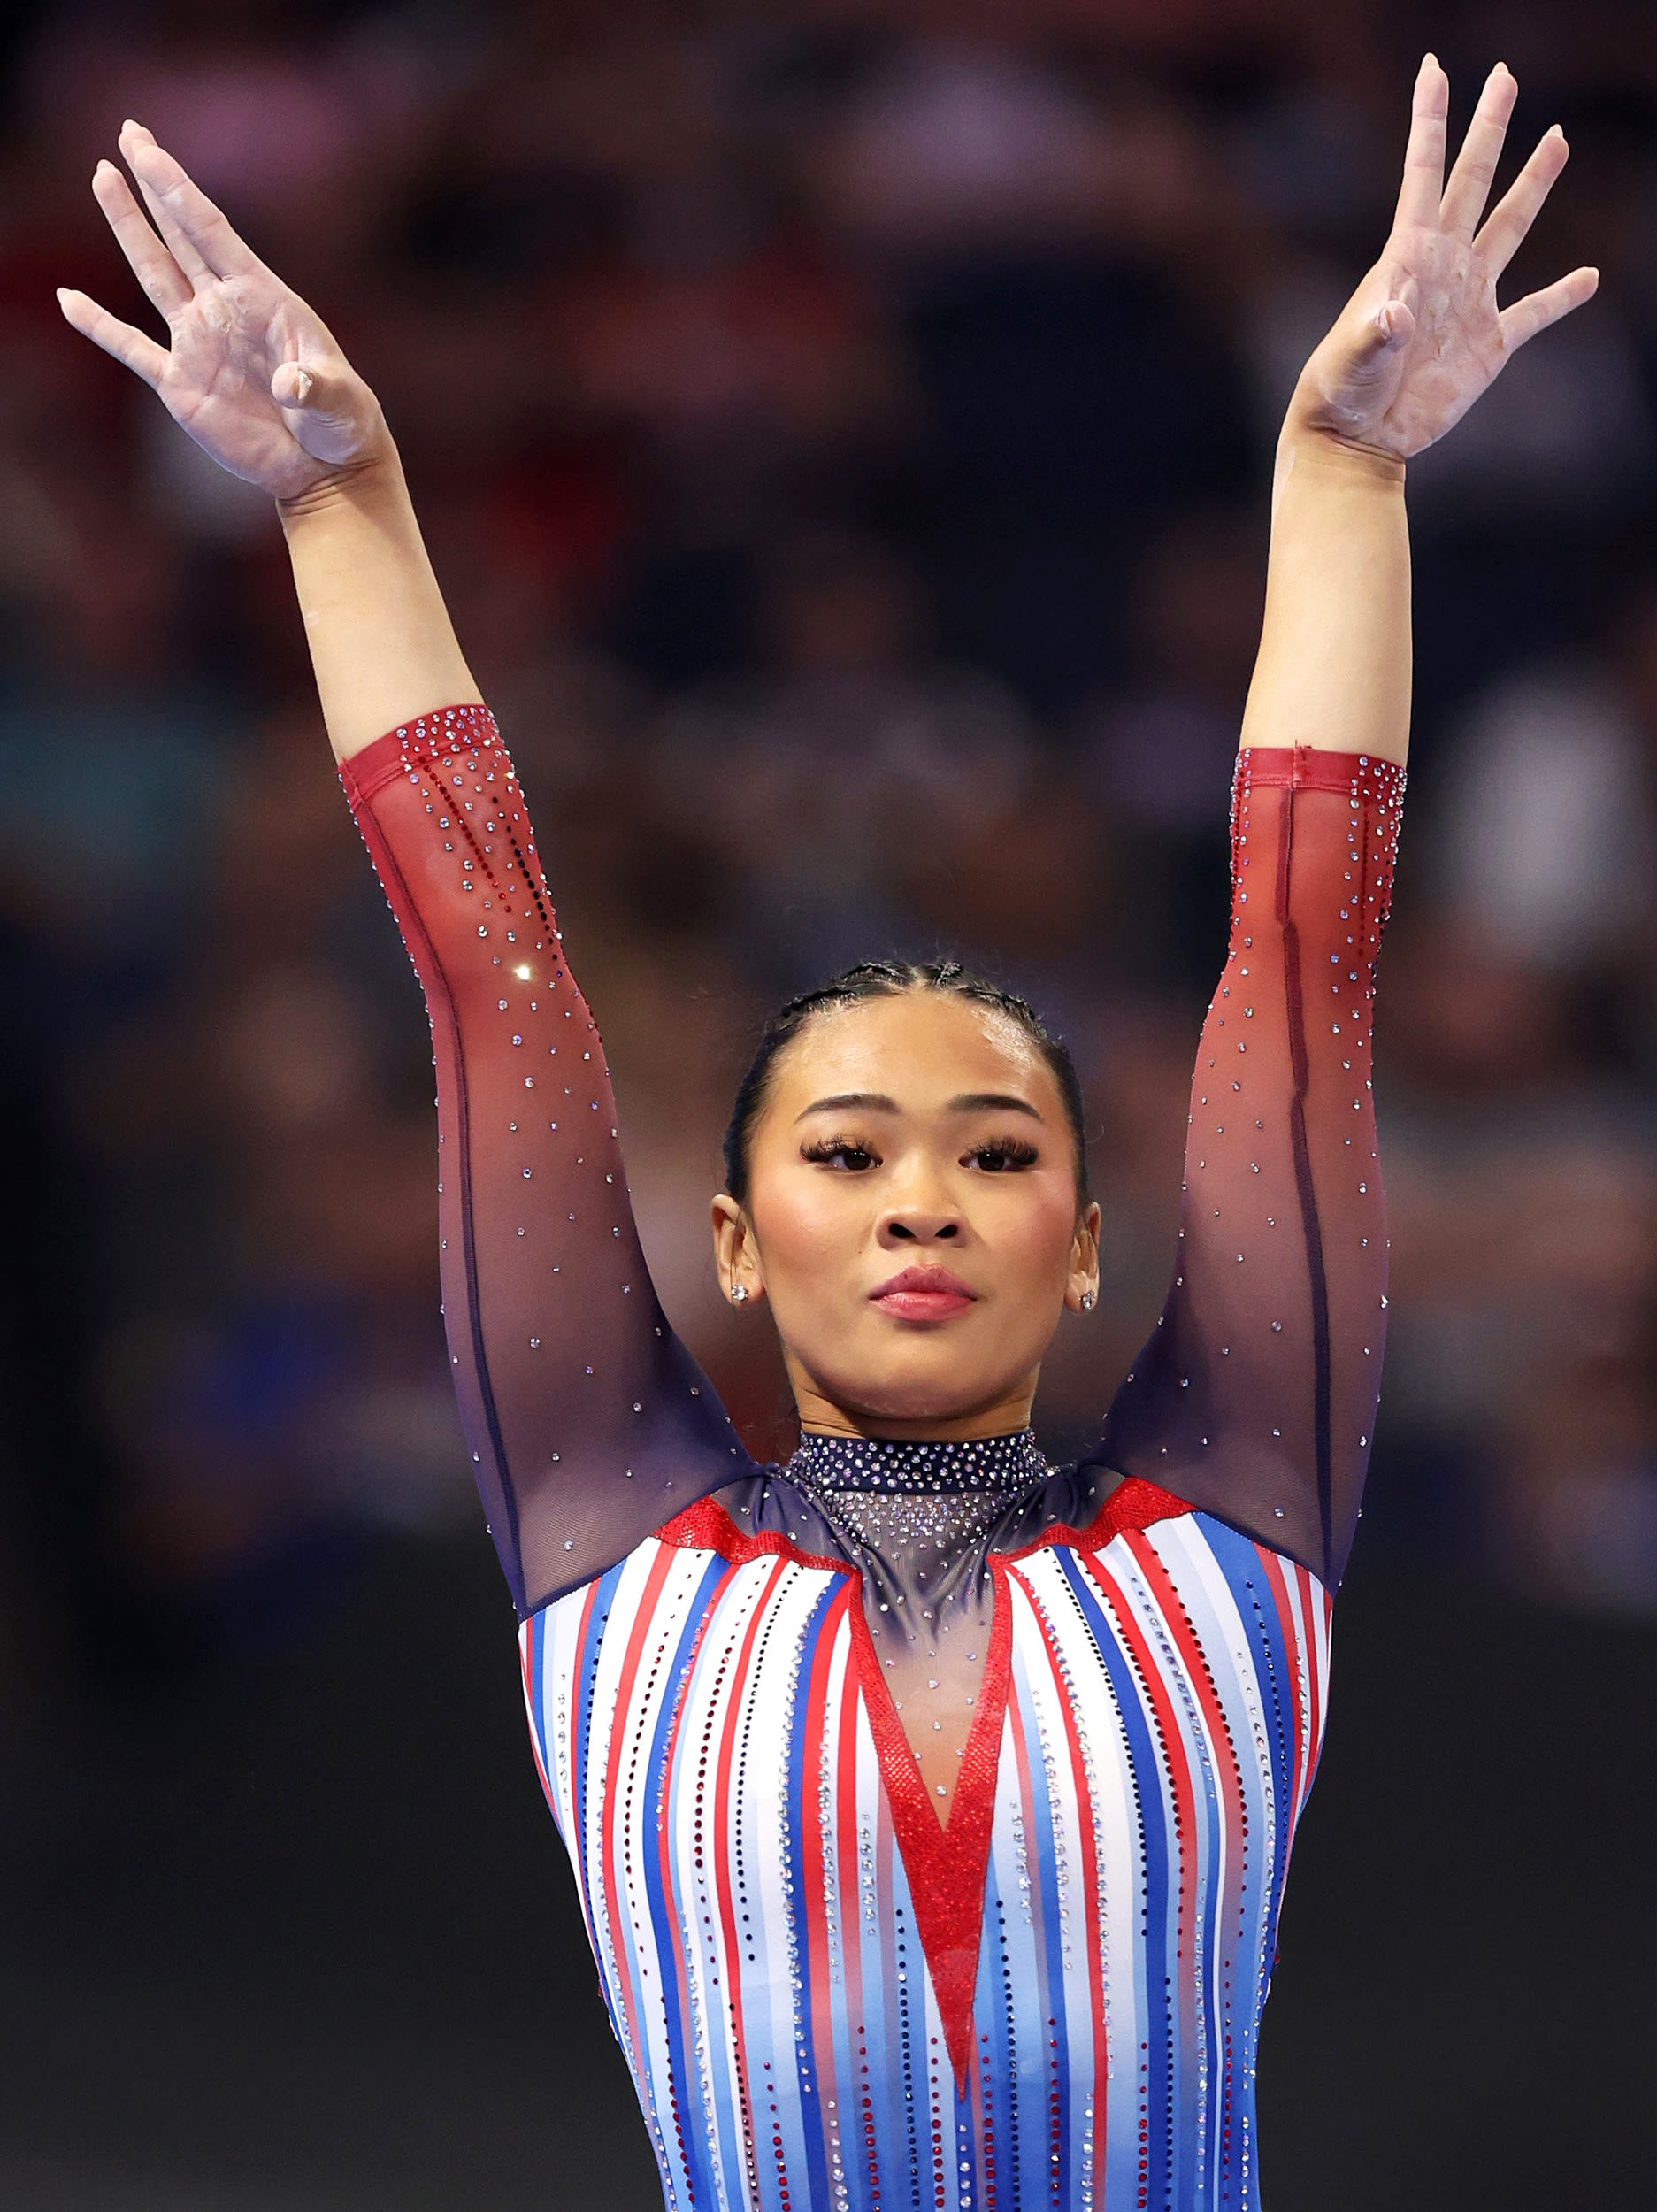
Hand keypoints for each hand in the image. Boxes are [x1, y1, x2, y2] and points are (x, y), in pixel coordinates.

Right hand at [58, 122, 389, 502]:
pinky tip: (69, 301)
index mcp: (262, 299)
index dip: (178, 190)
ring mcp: (200, 343)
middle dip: (154, 184)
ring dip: (129, 227)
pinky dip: (98, 326)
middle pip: (180, 235)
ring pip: (155, 272)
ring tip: (104, 175)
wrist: (325, 468)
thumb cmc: (341, 425)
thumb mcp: (337, 404)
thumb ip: (315, 389)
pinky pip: (130, 348)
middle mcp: (224, 310)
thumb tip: (292, 386)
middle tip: (130, 132)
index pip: (211, 232)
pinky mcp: (182, 384)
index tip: (147, 149)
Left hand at [1288, 57, 1597, 461]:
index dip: (1430, 121)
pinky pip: (1535, 314)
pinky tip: (1588, 279)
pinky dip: (1562, 298)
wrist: (1356, 440)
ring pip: (1510, 227)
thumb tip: (1397, 316)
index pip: (1423, 173)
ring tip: (1557, 139)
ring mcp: (1469, 301)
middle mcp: (1443, 266)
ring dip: (1534, 184)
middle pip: (1474, 181)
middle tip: (1505, 74)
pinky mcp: (1488, 346)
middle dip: (1490, 127)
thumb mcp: (1354, 358)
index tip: (1435, 68)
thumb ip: (1377, 332)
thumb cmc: (1342, 393)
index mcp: (1407, 256)